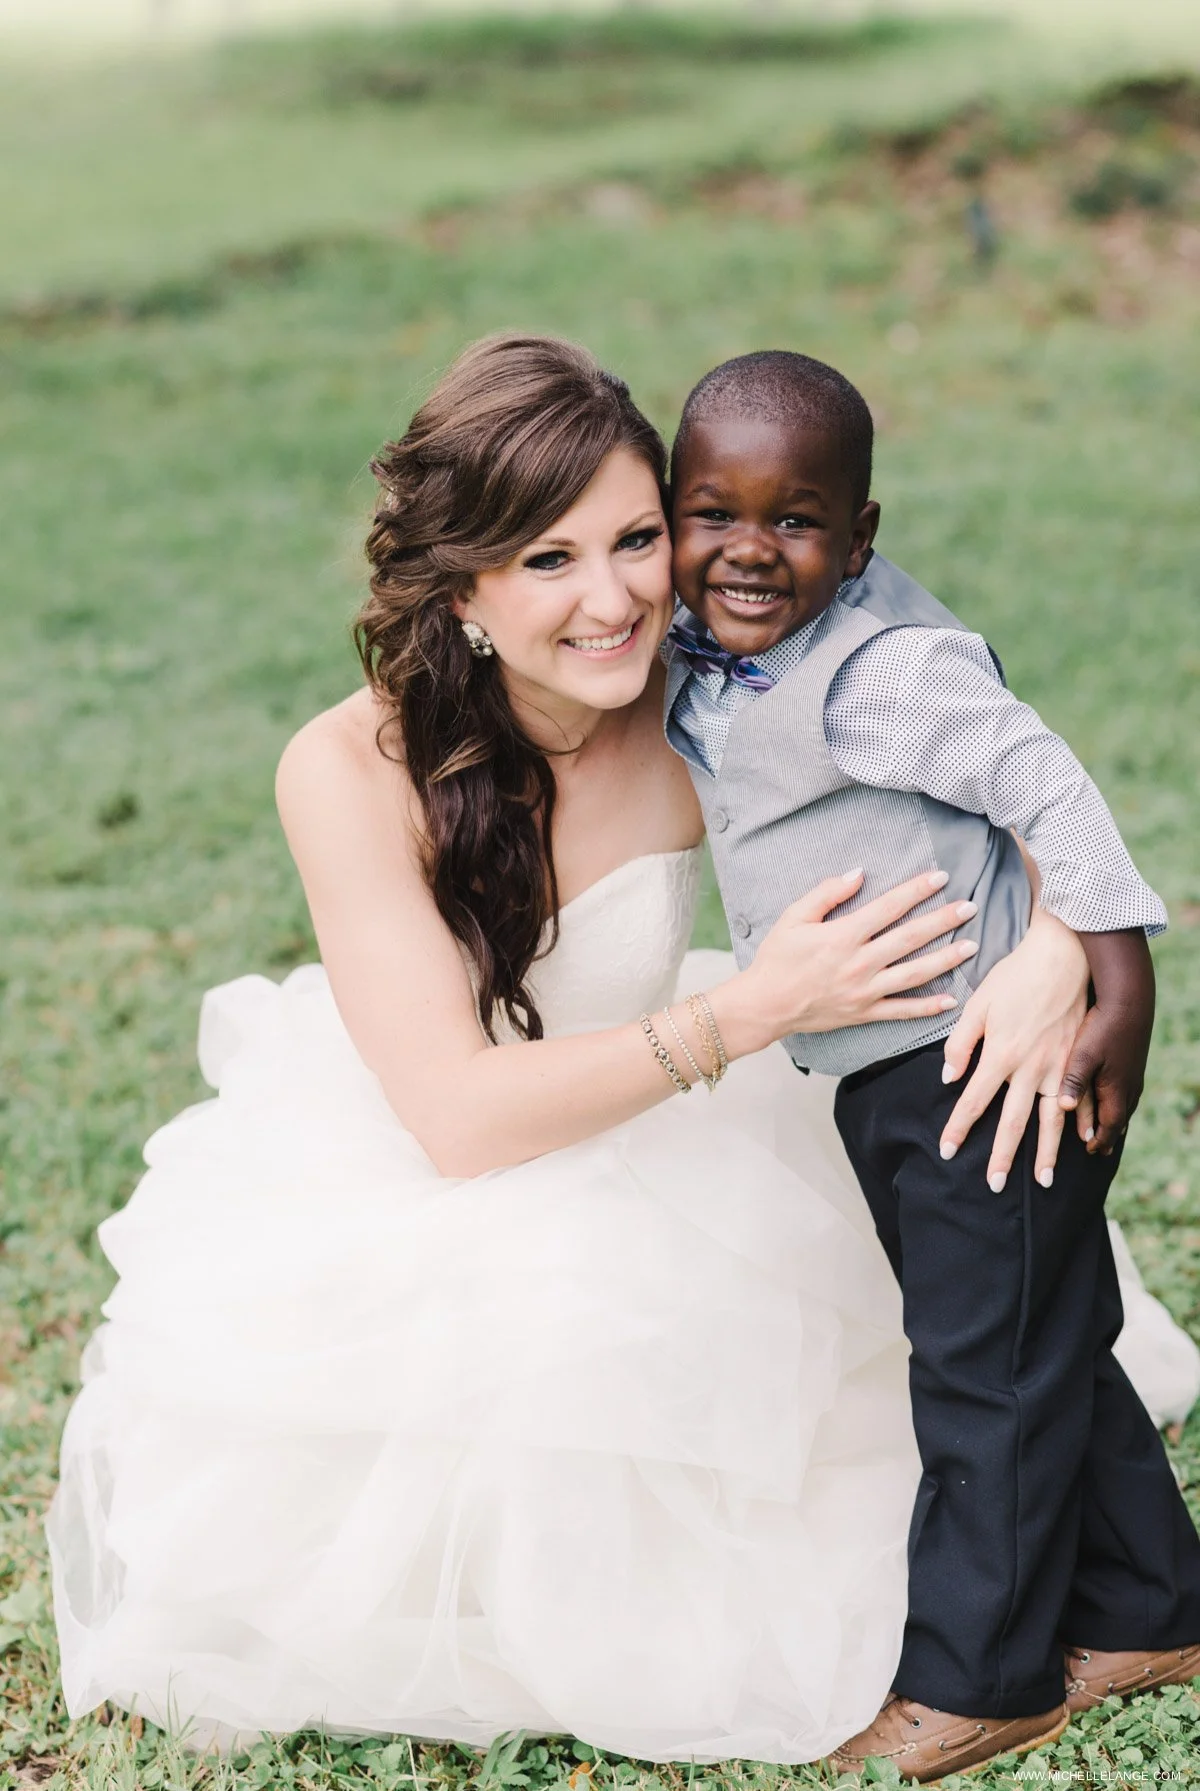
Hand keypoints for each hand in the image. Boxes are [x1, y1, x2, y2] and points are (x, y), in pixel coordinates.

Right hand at [721, 867, 980, 1054]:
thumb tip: (858, 873)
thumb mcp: (793, 917)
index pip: (889, 907)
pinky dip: (927, 1007)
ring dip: (946, 959)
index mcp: (843, 935)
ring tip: (971, 946)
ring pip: (914, 973)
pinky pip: (902, 1011)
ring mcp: (865, 991)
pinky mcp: (864, 1013)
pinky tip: (951, 1000)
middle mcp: (860, 963)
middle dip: (943, 920)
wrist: (765, 1005)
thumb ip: (826, 893)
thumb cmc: (777, 958)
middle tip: (970, 907)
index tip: (941, 877)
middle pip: (910, 938)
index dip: (917, 890)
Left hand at [939, 907, 1088, 1189]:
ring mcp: (1059, 1067)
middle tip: (993, 1186)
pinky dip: (1082, 1124)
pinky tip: (1084, 1145)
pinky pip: (1081, 1100)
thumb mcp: (977, 1005)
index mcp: (1000, 1055)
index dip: (958, 1129)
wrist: (1062, 956)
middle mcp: (1030, 1068)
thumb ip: (960, 1044)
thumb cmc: (1014, 977)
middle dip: (1001, 1157)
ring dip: (1046, 1153)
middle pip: (1012, 1122)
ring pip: (1051, 1120)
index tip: (947, 1152)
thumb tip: (947, 1079)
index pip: (973, 1102)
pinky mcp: (1080, 1060)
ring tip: (1042, 1181)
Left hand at [1059, 929, 1154, 1154]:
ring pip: (1124, 1104)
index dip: (1099, 1140)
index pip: (1108, 1125)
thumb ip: (1073, 1080)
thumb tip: (1065, 1108)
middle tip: (1098, 1149)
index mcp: (1115, 1089)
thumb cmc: (1102, 1024)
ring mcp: (1132, 1072)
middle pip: (1117, 1119)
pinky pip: (1126, 1088)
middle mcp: (1127, 1085)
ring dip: (1113, 1118)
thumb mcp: (1083, 1053)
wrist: (1130, 996)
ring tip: (1106, 1128)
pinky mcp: (1131, 1058)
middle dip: (1106, 1135)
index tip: (1089, 1151)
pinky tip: (1114, 1095)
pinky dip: (1118, 1099)